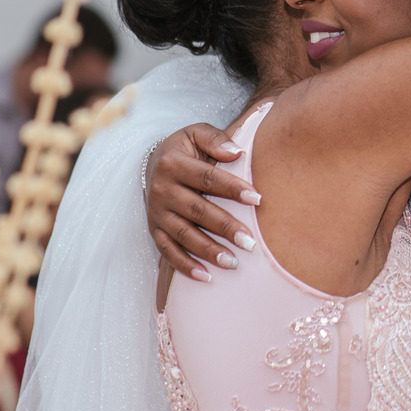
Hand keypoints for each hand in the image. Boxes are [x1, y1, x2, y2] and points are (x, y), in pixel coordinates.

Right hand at [144, 124, 258, 280]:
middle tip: (251, 242)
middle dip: (225, 227)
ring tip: (233, 263)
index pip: (206, 178)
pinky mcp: (154, 230)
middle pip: (197, 211)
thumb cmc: (186, 149)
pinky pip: (168, 251)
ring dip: (208, 251)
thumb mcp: (196, 133)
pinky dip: (186, 266)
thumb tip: (236, 152)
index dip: (232, 188)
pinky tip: (207, 277)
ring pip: (183, 235)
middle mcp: (161, 189)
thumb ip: (216, 139)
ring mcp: (156, 213)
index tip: (258, 199)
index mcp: (173, 163)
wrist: (153, 163)